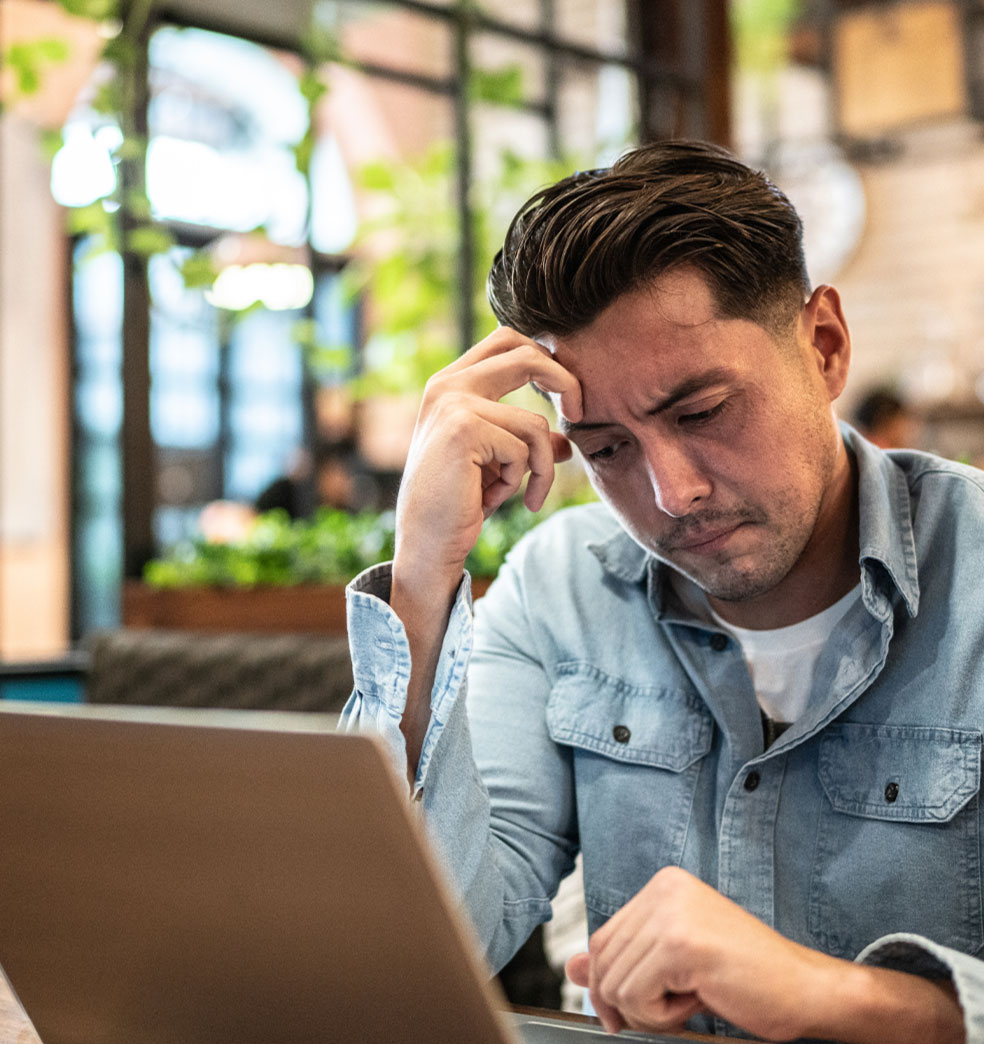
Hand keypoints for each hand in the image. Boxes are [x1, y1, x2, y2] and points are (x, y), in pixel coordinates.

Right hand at [393, 326, 581, 599]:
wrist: (426, 543)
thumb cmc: (458, 504)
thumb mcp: (499, 466)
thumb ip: (528, 444)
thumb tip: (567, 441)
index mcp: (450, 384)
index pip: (507, 340)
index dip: (545, 358)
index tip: (566, 392)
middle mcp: (447, 385)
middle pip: (526, 355)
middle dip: (565, 381)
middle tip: (578, 413)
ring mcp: (453, 404)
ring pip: (535, 424)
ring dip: (539, 467)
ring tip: (518, 494)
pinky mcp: (464, 429)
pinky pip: (525, 450)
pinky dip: (519, 481)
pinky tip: (491, 499)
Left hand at [564, 866, 963, 1043]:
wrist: (806, 990)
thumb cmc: (746, 978)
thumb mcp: (673, 966)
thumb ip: (624, 961)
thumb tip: (571, 969)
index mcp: (663, 885)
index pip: (602, 939)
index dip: (611, 985)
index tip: (636, 1007)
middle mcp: (664, 888)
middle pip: (602, 960)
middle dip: (628, 1001)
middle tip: (674, 1007)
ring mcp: (672, 912)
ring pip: (614, 983)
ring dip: (648, 1010)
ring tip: (691, 999)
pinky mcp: (681, 943)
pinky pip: (634, 997)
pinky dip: (661, 1016)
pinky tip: (698, 1000)